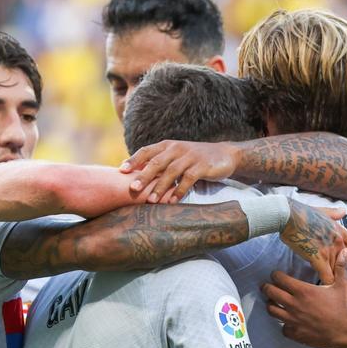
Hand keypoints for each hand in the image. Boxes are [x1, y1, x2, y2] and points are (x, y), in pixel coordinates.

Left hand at [120, 140, 240, 202]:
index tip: (121, 171)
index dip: (134, 160)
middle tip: (133, 189)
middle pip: (157, 162)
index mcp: (167, 146)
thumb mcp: (176, 158)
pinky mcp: (202, 166)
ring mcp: (190, 157)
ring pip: (171, 171)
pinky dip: (180, 190)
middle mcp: (177, 149)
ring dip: (161, 187)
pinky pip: (189, 179)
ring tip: (151, 201)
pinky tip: (173, 201)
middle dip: (144, 176)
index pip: (147, 151)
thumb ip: (159, 165)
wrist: (225, 155)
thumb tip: (135, 178)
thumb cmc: (194, 159)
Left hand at [263, 249, 346, 347]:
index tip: (276, 274)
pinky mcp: (297, 334)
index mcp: (304, 291)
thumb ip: (341, 267)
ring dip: (271, 305)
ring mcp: (294, 321)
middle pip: (271, 293)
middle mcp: (295, 305)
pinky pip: (283, 328)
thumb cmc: (346, 308)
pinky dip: (283, 324)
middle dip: (267, 288)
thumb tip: (345, 252)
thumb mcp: (344, 285)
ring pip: (272, 311)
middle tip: (267, 286)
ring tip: (273, 303)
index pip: (280, 279)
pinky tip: (288, 322)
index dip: (276, 275)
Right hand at [281, 201, 346, 305]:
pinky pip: (325, 276)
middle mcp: (339, 244)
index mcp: (341, 233)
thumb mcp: (323, 211)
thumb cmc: (304, 212)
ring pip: (341, 276)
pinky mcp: (317, 258)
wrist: (290, 215)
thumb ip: (334, 214)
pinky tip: (332, 299)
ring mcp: (329, 252)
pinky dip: (329, 288)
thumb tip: (342, 211)